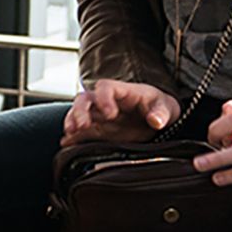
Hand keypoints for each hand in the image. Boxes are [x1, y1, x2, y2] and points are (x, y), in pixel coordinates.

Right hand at [62, 78, 179, 143]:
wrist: (157, 117)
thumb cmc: (159, 106)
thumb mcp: (165, 106)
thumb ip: (160, 112)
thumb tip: (156, 120)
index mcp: (122, 91)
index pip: (105, 87)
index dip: (104, 98)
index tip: (110, 114)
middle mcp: (105, 101)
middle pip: (84, 98)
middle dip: (80, 111)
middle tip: (83, 125)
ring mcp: (99, 115)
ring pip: (77, 113)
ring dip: (72, 121)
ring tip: (70, 133)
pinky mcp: (97, 130)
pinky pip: (80, 131)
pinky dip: (72, 137)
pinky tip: (67, 144)